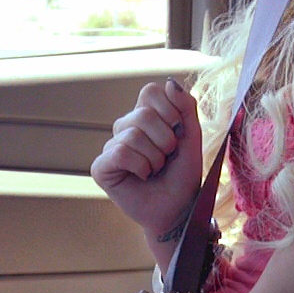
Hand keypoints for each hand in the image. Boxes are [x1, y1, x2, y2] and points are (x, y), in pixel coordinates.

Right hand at [90, 78, 204, 241]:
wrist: (177, 209)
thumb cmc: (183, 175)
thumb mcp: (192, 137)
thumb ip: (185, 107)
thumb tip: (169, 82)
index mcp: (145, 116)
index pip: (150, 91)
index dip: (170, 110)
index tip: (178, 133)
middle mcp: (125, 128)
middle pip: (143, 114)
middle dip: (165, 140)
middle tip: (167, 158)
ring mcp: (111, 146)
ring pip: (133, 135)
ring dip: (155, 158)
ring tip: (155, 170)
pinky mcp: (101, 167)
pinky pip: (120, 153)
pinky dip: (140, 167)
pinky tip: (141, 177)